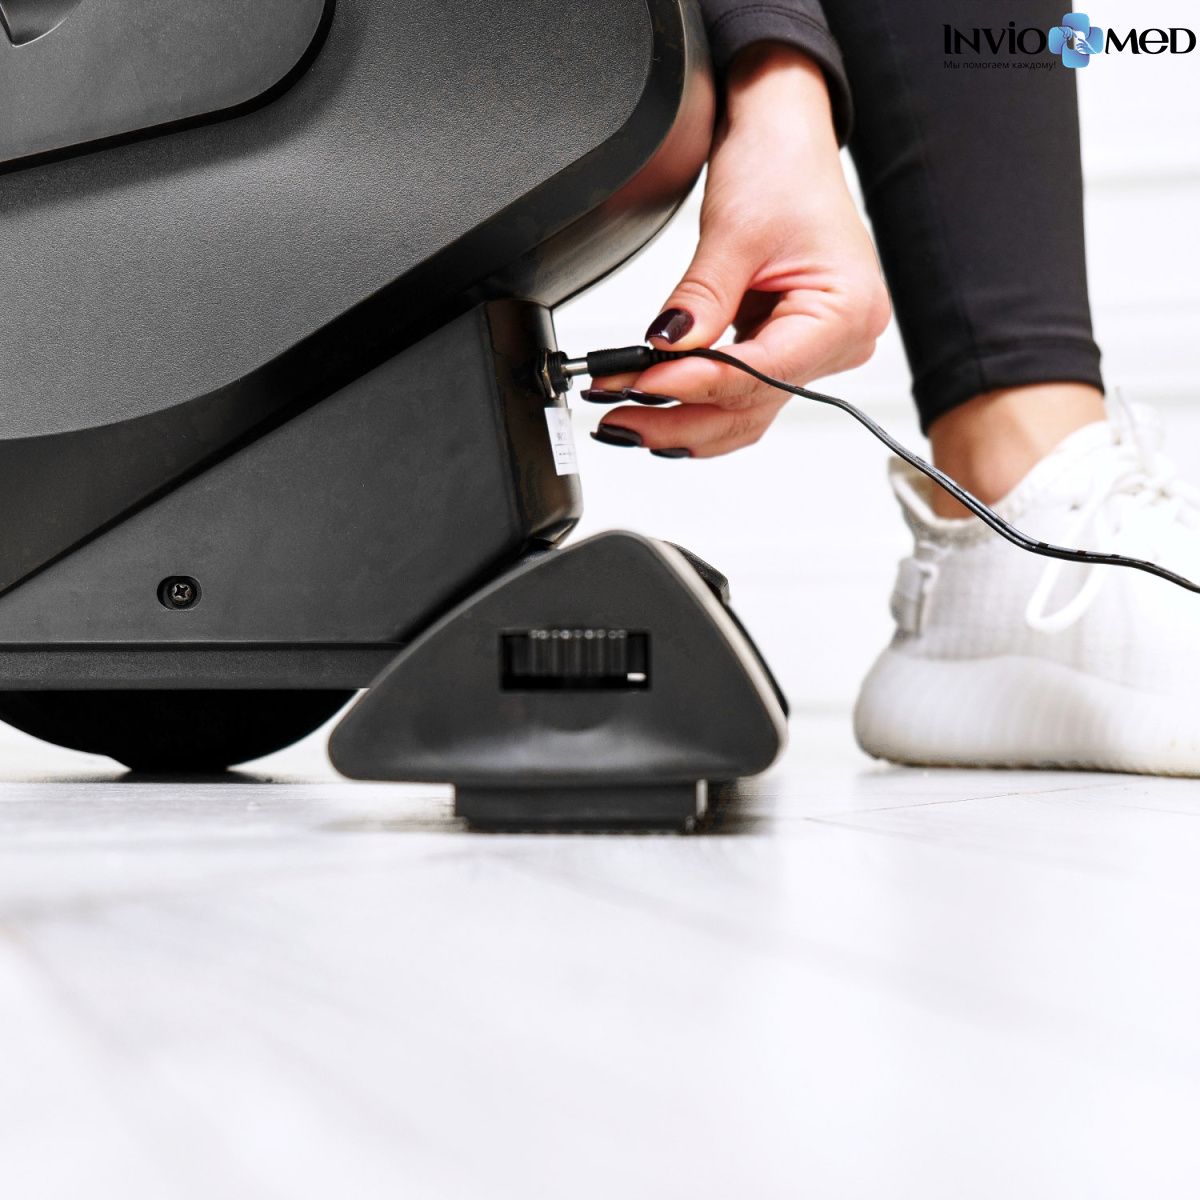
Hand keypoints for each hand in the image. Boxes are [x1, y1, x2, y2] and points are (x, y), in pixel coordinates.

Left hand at [588, 44, 889, 458]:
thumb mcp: (734, 231)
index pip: (763, 372)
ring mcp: (814, 351)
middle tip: (618, 416)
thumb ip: (700, 300)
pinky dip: (696, 402)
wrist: (784, 138)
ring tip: (625, 420)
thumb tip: (665, 350)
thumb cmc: (781, 167)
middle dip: (679, 416)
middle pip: (751, 405)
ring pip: (743, 411)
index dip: (697, 382)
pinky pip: (740, 393)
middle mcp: (839, 341)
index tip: (643, 382)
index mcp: (845, 312)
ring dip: (682, 421)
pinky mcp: (785, 349)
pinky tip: (655, 406)